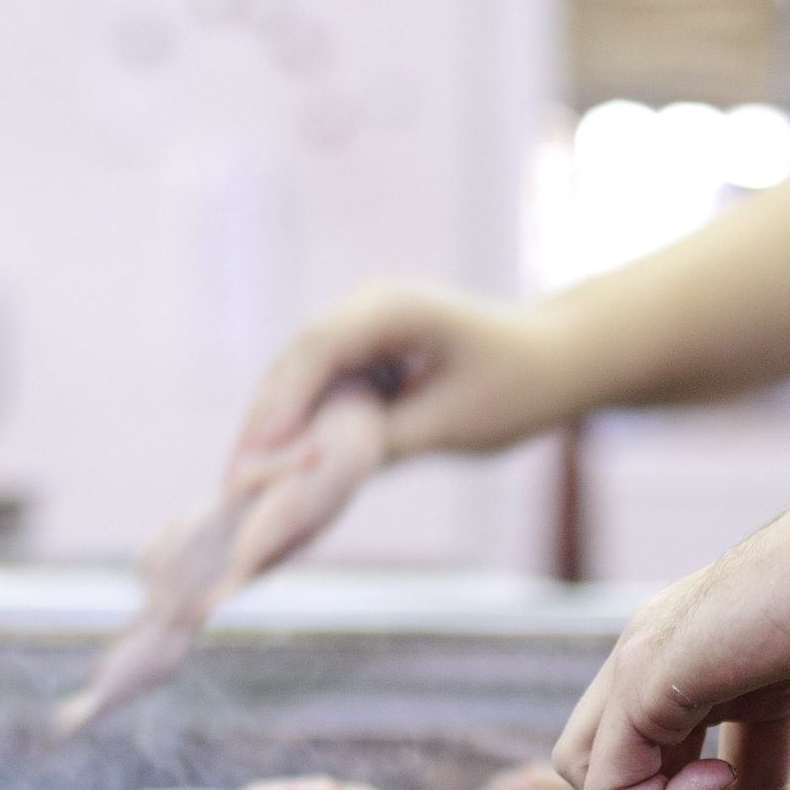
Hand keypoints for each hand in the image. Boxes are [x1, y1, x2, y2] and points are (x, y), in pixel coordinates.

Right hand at [235, 281, 578, 471]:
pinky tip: (274, 467)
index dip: (284, 399)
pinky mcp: (362, 354)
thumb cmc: (517, 388)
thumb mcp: (454, 424)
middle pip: (296, 360)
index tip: (260, 448)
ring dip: (272, 425)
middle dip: (264, 419)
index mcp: (394, 308)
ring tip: (240, 482)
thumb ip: (387, 442)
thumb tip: (317, 471)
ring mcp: (360, 327)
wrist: (555, 360)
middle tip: (234, 479)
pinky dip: (297, 424)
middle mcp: (367, 307)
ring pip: (298, 375)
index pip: (321, 347)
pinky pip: (317, 386)